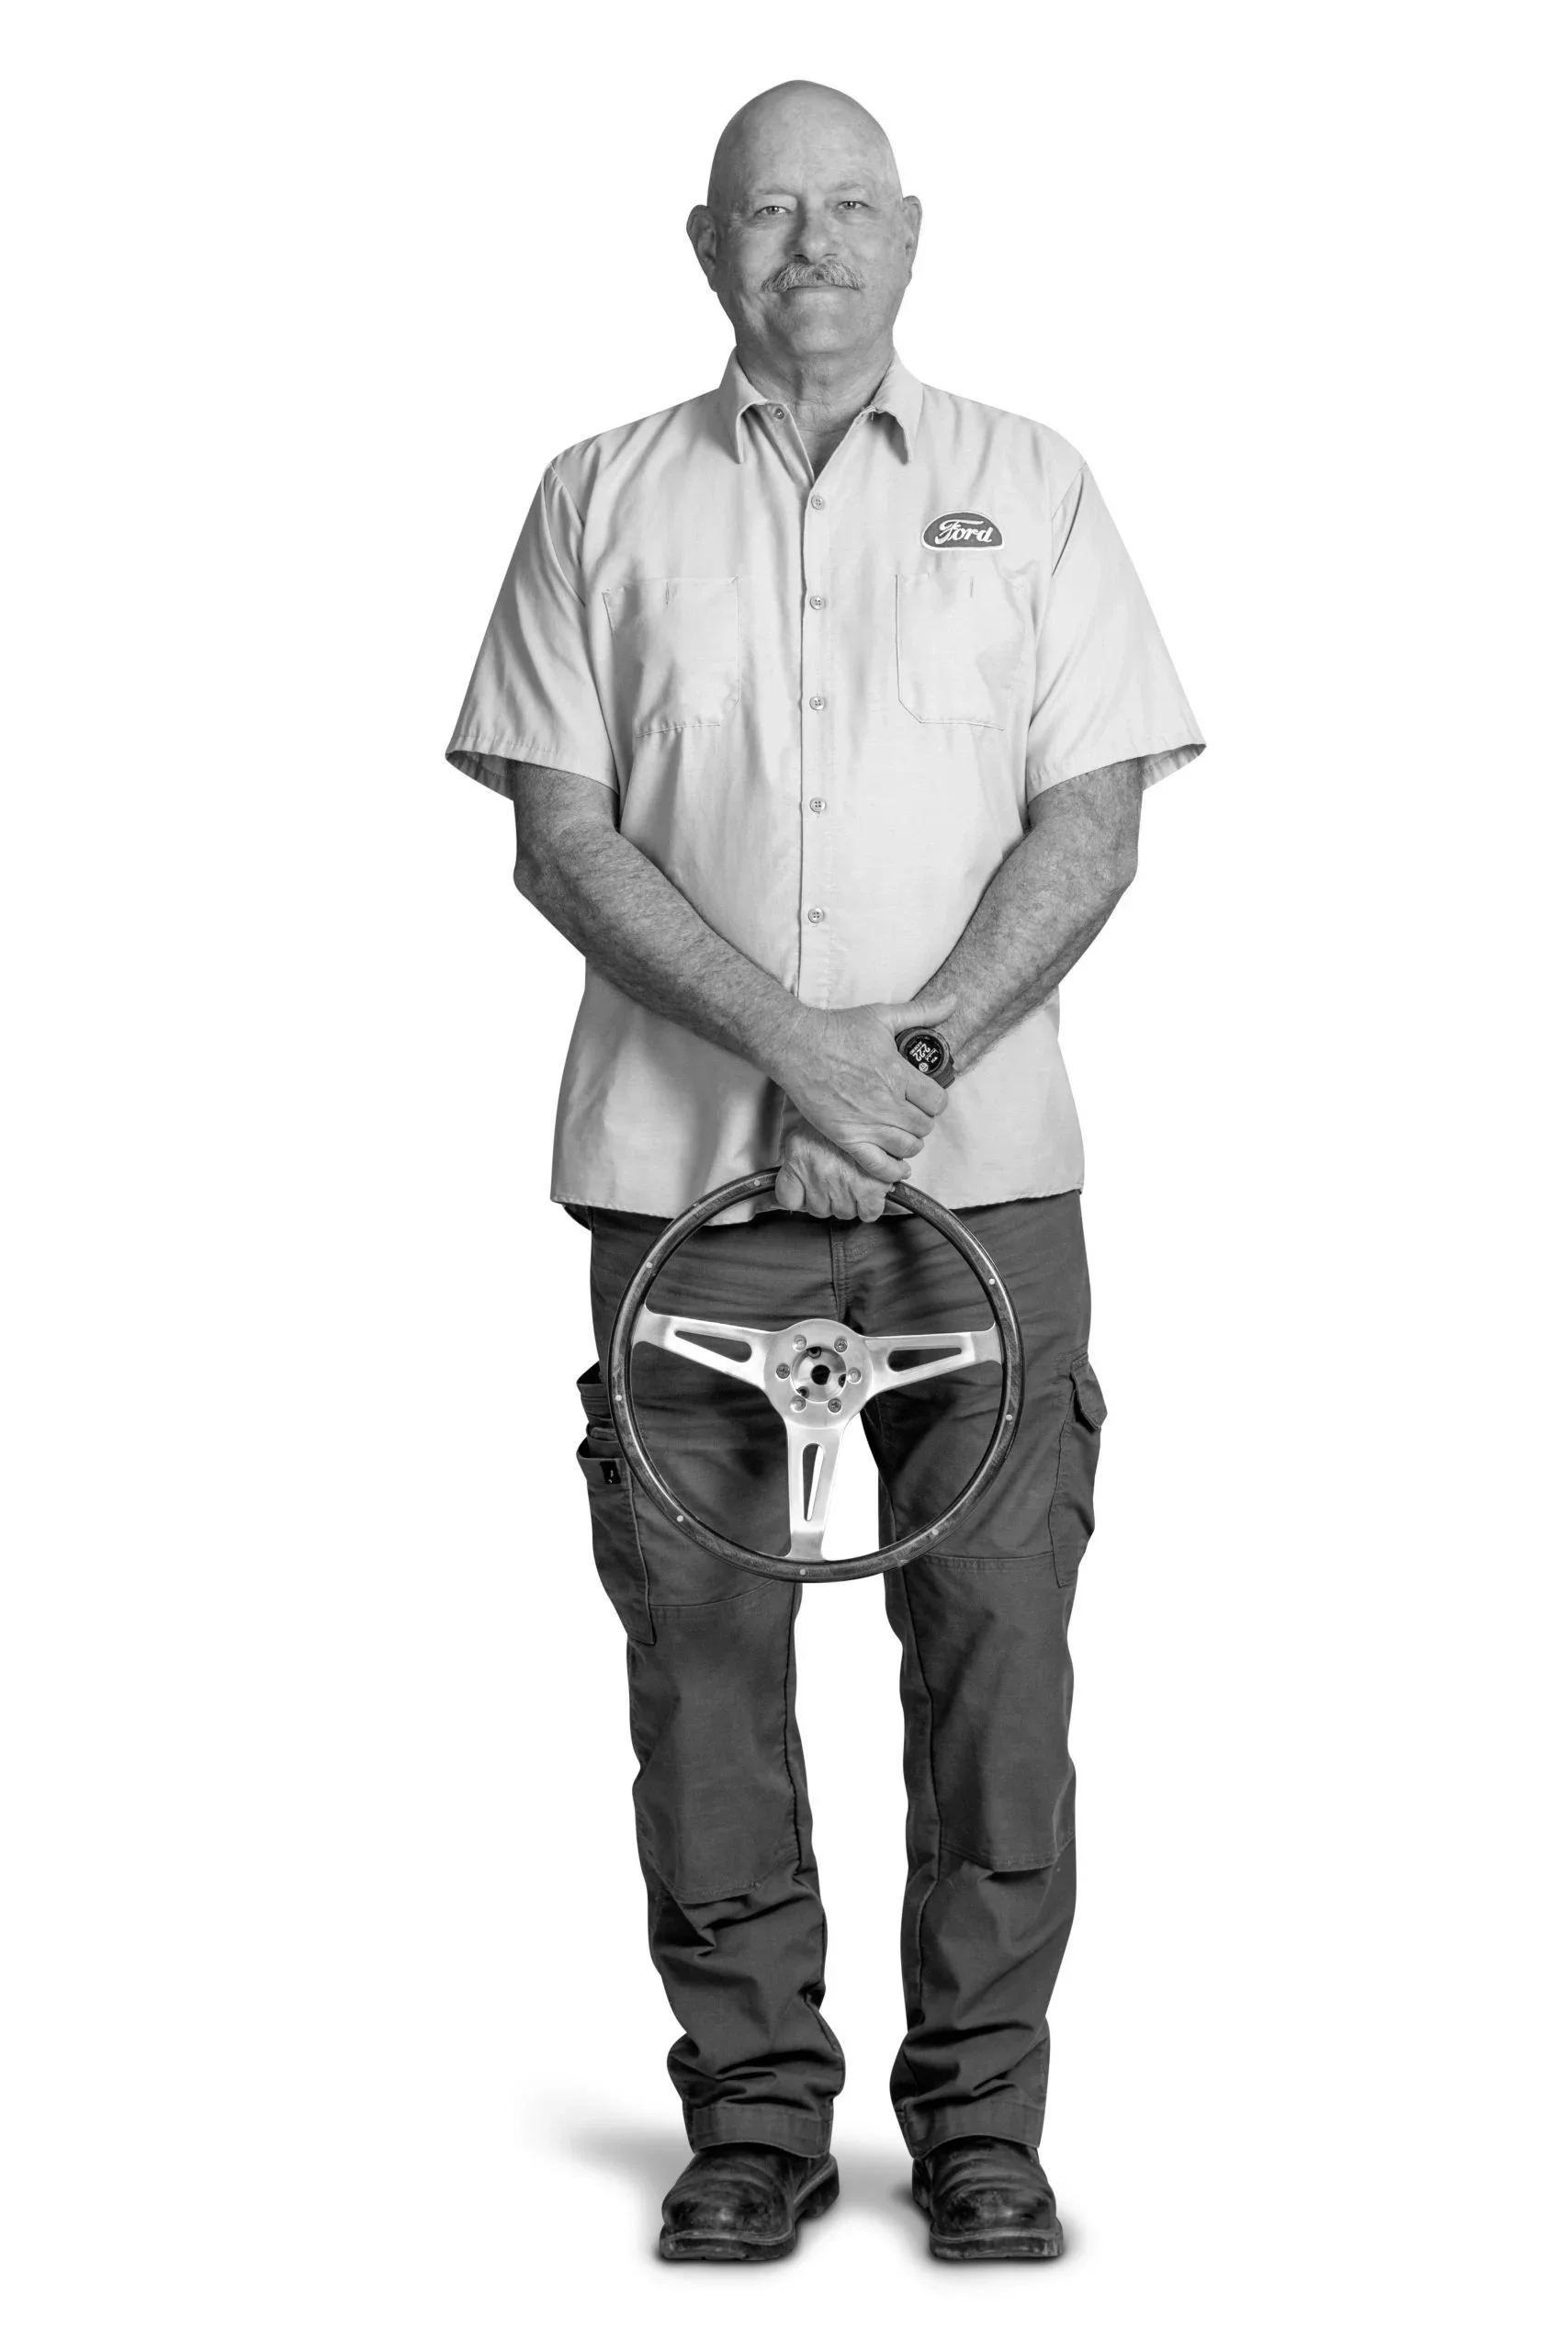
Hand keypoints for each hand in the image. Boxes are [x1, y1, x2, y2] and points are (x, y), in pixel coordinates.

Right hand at [771, 988, 956, 1181]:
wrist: (797, 1046)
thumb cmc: (837, 1029)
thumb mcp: (883, 1015)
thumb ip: (922, 1012)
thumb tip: (952, 1001)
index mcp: (899, 1074)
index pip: (937, 1102)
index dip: (935, 1101)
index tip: (925, 1097)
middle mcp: (887, 1103)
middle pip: (924, 1126)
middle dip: (922, 1120)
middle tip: (911, 1113)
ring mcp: (867, 1123)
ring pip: (907, 1147)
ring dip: (910, 1142)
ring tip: (903, 1133)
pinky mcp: (847, 1137)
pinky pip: (878, 1165)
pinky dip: (892, 1171)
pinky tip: (898, 1167)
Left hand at [774, 1121, 892, 1219]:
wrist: (864, 1097)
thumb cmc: (836, 1112)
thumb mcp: (805, 1131)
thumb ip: (796, 1159)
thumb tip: (787, 1188)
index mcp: (799, 1159)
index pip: (789, 1199)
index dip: (799, 1198)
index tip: (805, 1194)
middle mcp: (818, 1174)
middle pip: (818, 1209)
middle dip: (827, 1199)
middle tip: (837, 1181)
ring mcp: (844, 1183)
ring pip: (843, 1212)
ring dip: (849, 1202)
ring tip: (855, 1183)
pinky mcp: (871, 1187)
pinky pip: (869, 1213)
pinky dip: (871, 1207)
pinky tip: (871, 1193)